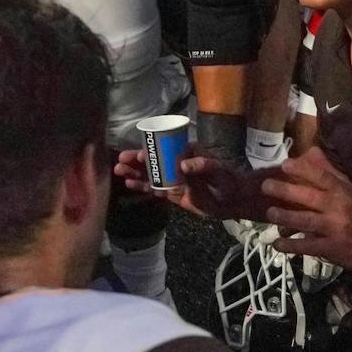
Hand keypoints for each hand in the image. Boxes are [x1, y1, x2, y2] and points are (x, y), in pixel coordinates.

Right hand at [114, 146, 273, 221]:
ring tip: (118, 172)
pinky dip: (143, 187)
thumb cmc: (227, 180)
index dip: (151, 151)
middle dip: (136, 162)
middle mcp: (176, 164)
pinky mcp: (173, 193)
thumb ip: (203, 166)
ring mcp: (173, 179)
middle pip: (153, 161)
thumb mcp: (218, 171)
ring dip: (135, 173)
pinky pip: (155, 189)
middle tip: (120, 161)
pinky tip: (129, 185)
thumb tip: (184, 164)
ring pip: (150, 175)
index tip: (140, 155)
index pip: (165, 150)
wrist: (232, 201)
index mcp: (187, 153)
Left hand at [261, 147, 351, 270]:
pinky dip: (290, 245)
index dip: (302, 170)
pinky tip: (276, 243)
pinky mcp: (330, 248)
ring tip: (269, 213)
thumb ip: (328, 172)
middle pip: (309, 197)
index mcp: (341, 191)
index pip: (322, 177)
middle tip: (265, 186)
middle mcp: (337, 208)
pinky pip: (307, 246)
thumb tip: (311, 151)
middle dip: (285, 191)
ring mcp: (333, 228)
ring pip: (305, 221)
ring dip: (285, 217)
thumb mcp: (348, 189)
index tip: (284, 165)